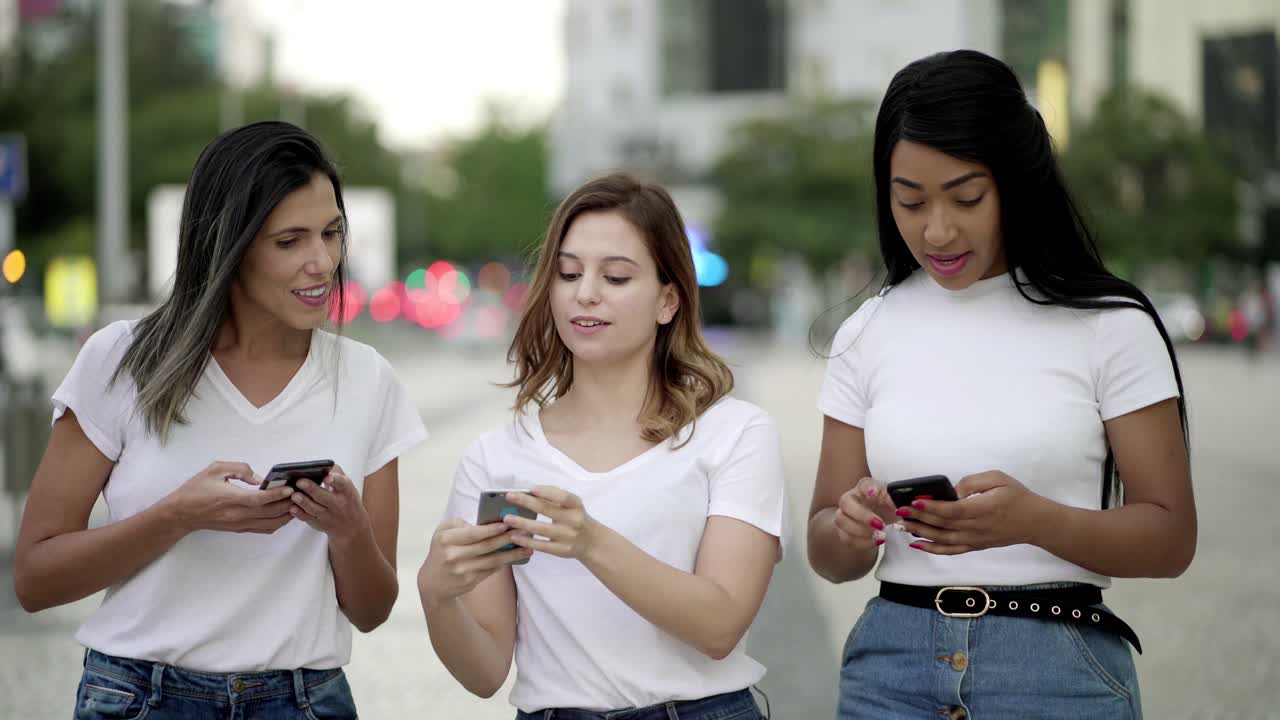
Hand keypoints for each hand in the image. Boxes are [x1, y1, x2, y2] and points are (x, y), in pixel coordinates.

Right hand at [162, 462, 294, 533]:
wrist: (181, 513)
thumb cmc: (196, 489)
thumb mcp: (215, 469)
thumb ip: (240, 469)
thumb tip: (259, 478)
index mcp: (231, 499)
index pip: (260, 500)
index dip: (277, 494)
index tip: (290, 488)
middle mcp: (238, 515)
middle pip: (270, 513)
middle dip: (288, 503)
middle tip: (300, 492)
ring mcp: (239, 524)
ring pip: (271, 524)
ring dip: (286, 514)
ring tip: (296, 502)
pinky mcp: (239, 529)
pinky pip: (264, 528)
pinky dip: (277, 522)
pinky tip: (284, 512)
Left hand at [287, 466, 367, 543]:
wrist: (351, 525)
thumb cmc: (347, 500)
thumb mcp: (348, 486)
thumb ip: (337, 474)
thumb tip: (323, 466)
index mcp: (346, 491)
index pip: (342, 484)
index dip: (335, 480)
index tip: (326, 477)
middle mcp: (338, 504)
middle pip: (324, 497)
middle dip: (312, 489)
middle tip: (300, 481)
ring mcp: (328, 515)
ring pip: (314, 509)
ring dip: (303, 502)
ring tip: (294, 495)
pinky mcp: (319, 523)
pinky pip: (308, 519)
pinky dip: (299, 514)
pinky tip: (292, 507)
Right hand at [417, 518, 530, 607]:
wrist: (433, 582)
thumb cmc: (442, 550)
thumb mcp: (443, 532)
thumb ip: (460, 524)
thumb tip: (486, 525)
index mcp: (446, 539)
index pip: (472, 533)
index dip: (491, 529)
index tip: (508, 523)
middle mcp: (453, 555)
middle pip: (486, 546)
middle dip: (507, 538)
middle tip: (525, 531)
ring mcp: (462, 570)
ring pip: (492, 560)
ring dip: (512, 553)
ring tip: (528, 547)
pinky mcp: (470, 581)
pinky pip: (492, 569)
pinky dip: (505, 562)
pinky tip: (517, 557)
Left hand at [501, 486, 600, 560]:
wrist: (591, 541)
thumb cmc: (575, 517)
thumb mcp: (572, 505)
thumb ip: (555, 498)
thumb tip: (529, 492)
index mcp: (576, 505)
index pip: (563, 496)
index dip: (547, 492)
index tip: (531, 489)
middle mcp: (573, 520)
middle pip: (547, 510)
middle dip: (526, 502)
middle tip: (509, 497)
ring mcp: (567, 536)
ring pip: (542, 529)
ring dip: (522, 523)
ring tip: (507, 518)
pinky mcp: (561, 550)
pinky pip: (541, 545)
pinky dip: (527, 541)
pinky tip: (514, 536)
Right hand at [833, 476, 897, 551]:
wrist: (881, 519)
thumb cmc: (886, 506)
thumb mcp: (895, 502)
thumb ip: (895, 501)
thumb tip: (897, 506)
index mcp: (865, 487)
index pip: (863, 484)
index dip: (868, 489)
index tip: (873, 494)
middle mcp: (850, 498)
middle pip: (845, 503)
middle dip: (862, 515)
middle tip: (880, 525)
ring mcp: (843, 514)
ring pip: (841, 521)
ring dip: (861, 531)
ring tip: (881, 536)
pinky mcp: (843, 530)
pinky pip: (846, 538)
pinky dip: (862, 542)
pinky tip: (876, 542)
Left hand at [897, 470, 1049, 554]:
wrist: (1035, 522)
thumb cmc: (1017, 496)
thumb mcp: (998, 479)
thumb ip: (974, 482)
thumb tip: (953, 490)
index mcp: (982, 509)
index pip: (951, 511)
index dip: (931, 508)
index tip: (915, 502)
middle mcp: (976, 528)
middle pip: (942, 525)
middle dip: (918, 518)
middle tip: (900, 511)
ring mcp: (974, 539)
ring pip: (942, 539)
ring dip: (920, 532)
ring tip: (902, 525)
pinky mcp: (974, 545)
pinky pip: (950, 550)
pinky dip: (932, 549)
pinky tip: (917, 544)